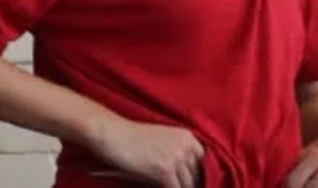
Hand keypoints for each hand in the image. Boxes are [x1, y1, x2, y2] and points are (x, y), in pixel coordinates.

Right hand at [89, 116, 203, 187]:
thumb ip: (175, 152)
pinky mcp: (165, 171)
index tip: (196, 183)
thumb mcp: (161, 140)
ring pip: (189, 183)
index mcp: (188, 136)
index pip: (204, 160)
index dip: (200, 174)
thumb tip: (181, 174)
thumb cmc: (130, 138)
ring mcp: (177, 158)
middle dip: (193, 185)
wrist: (113, 135)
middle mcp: (187, 146)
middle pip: (198, 173)